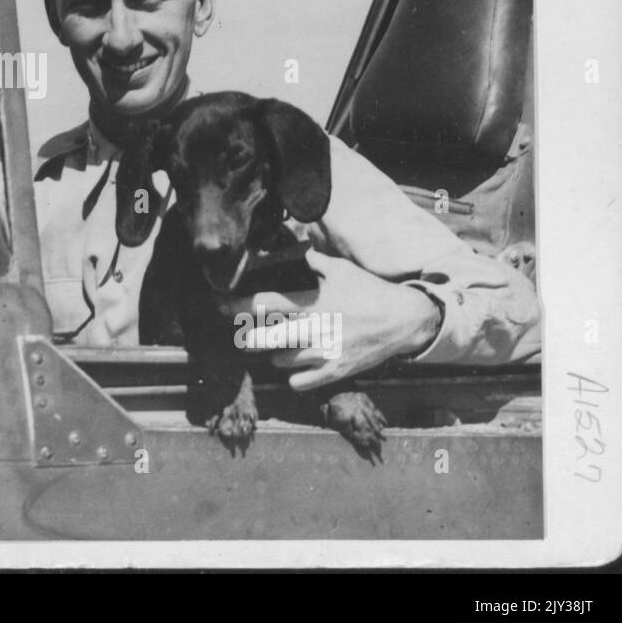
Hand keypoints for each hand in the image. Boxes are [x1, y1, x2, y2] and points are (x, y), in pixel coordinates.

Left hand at [228, 249, 441, 390]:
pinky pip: (298, 382)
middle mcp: (313, 329)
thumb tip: (291, 240)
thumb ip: (311, 259)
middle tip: (245, 333)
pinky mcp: (335, 372)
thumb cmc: (367, 291)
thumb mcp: (339, 269)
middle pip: (262, 340)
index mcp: (310, 302)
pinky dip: (294, 375)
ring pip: (278, 361)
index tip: (219, 304)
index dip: (236, 305)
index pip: (263, 304)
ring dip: (275, 353)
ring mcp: (323, 354)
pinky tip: (299, 363)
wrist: (402, 320)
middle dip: (247, 337)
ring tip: (282, 343)